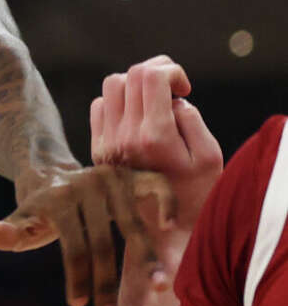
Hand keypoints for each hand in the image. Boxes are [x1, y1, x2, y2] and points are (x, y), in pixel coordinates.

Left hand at [0, 159, 175, 305]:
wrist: (50, 171)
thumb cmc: (40, 209)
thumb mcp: (22, 220)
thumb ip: (11, 231)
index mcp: (59, 199)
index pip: (73, 246)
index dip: (77, 277)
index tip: (77, 305)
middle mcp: (87, 186)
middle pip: (103, 241)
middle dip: (106, 282)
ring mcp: (111, 179)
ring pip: (133, 222)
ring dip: (148, 258)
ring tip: (159, 288)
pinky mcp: (132, 174)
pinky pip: (157, 185)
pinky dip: (166, 202)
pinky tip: (167, 227)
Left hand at [92, 55, 223, 241]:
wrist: (162, 235)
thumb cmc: (195, 195)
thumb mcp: (209, 157)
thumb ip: (190, 119)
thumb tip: (170, 99)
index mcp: (153, 137)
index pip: (149, 76)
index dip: (171, 70)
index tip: (184, 88)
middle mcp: (123, 136)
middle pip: (128, 75)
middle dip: (155, 72)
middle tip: (173, 89)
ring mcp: (106, 142)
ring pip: (110, 87)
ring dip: (134, 86)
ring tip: (155, 103)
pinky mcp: (97, 149)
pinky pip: (99, 107)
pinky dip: (117, 103)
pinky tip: (137, 118)